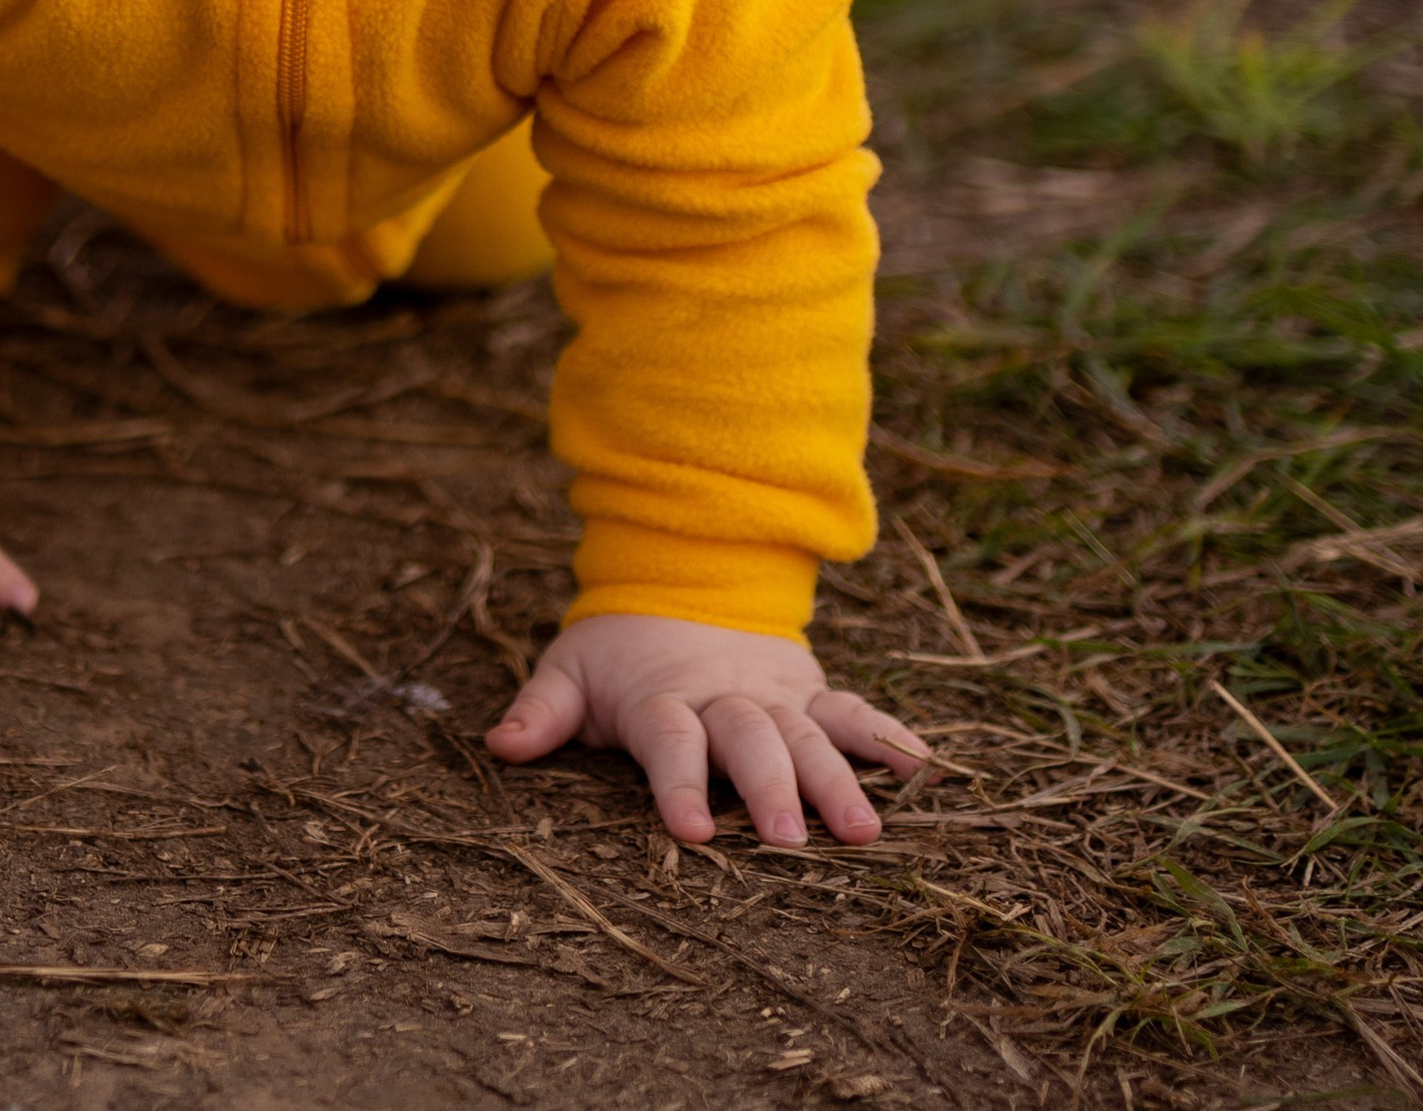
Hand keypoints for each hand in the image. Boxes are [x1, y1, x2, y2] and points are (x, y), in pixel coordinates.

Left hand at [485, 612, 927, 846]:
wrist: (680, 580)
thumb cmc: (618, 653)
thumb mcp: (571, 670)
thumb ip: (542, 709)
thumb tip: (498, 744)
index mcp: (661, 698)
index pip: (670, 740)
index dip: (678, 781)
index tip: (688, 830)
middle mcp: (723, 696)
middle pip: (748, 741)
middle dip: (769, 790)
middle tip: (788, 843)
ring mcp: (772, 694)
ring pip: (808, 735)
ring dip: (837, 779)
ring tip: (864, 832)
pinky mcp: (809, 693)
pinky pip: (852, 713)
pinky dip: (887, 737)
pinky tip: (924, 770)